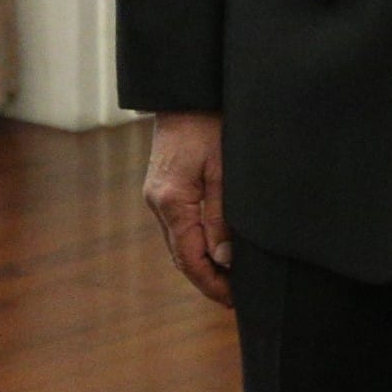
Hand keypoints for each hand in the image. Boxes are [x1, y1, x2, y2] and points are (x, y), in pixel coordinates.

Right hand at [143, 113, 233, 307]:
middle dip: (207, 280)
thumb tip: (224, 258)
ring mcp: (156, 195)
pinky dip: (195, 243)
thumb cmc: (209, 122)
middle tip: (235, 298)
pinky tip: (214, 248)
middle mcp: (157, 203)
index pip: (190, 259)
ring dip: (201, 263)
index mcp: (171, 202)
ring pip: (178, 243)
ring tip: (229, 279)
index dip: (212, 284)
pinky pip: (178, 226)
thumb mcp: (224, 169)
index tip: (233, 301)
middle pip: (181, 256)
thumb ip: (222, 216)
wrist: (185, 90)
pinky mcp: (162, 187)